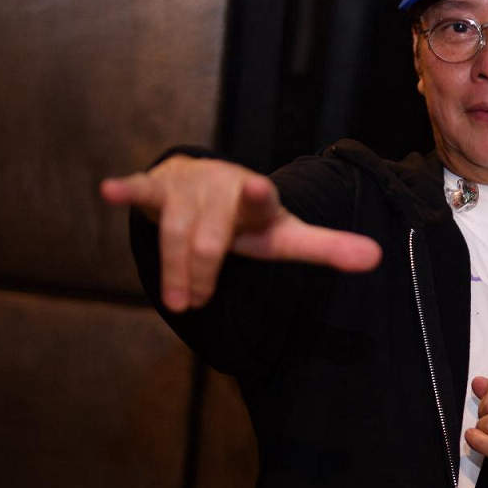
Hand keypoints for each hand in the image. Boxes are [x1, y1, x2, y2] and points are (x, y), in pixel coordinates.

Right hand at [100, 155, 380, 311]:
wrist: (213, 182)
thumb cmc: (252, 218)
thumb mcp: (286, 235)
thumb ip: (327, 247)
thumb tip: (378, 258)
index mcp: (258, 202)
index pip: (260, 203)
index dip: (260, 197)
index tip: (260, 187)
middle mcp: (223, 191)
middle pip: (210, 235)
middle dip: (203, 270)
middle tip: (197, 304)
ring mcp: (189, 189)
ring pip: (175, 231)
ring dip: (173, 268)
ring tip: (177, 303)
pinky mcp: (158, 189)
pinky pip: (141, 190)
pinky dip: (126, 190)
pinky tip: (109, 190)